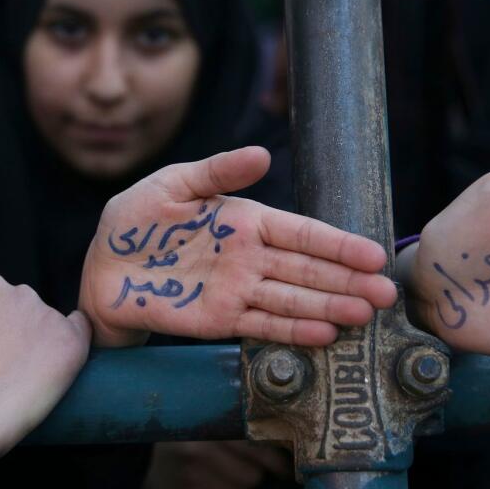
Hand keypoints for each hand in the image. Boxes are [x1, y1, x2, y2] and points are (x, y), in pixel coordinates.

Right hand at [0, 274, 90, 459]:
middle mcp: (23, 295)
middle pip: (23, 309)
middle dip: (13, 333)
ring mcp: (49, 320)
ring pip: (48, 324)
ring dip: (38, 343)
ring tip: (19, 377)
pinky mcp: (70, 348)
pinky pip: (81, 332)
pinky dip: (72, 342)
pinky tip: (59, 359)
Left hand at [80, 147, 397, 346]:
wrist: (102, 268)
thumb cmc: (137, 219)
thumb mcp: (173, 184)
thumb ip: (217, 172)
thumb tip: (261, 155)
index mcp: (246, 221)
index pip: (303, 233)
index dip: (339, 244)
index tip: (374, 254)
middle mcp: (250, 258)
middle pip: (309, 269)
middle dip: (349, 280)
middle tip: (387, 293)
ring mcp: (238, 290)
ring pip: (294, 299)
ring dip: (332, 307)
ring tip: (366, 314)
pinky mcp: (220, 320)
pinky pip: (264, 325)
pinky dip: (295, 330)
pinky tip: (327, 333)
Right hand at [141, 441, 291, 488]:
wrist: (139, 458)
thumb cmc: (179, 436)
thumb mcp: (204, 422)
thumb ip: (235, 430)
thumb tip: (276, 447)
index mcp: (208, 432)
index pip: (255, 451)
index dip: (275, 462)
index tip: (284, 469)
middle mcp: (200, 457)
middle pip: (253, 478)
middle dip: (253, 473)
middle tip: (242, 465)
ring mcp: (193, 483)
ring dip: (237, 486)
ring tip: (221, 474)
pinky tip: (208, 485)